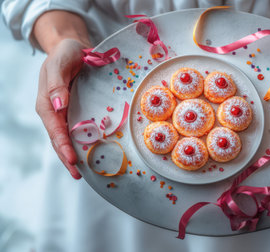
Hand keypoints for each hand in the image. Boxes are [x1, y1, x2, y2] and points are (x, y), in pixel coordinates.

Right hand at [36, 39, 86, 178]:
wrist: (73, 48)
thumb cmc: (65, 53)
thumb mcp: (59, 64)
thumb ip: (57, 84)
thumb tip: (58, 105)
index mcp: (47, 103)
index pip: (55, 129)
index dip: (63, 145)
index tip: (71, 159)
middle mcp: (55, 111)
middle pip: (59, 139)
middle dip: (67, 158)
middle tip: (78, 174)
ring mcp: (65, 112)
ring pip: (68, 138)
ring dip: (74, 154)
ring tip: (84, 171)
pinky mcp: (75, 111)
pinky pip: (78, 130)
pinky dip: (83, 143)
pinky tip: (92, 153)